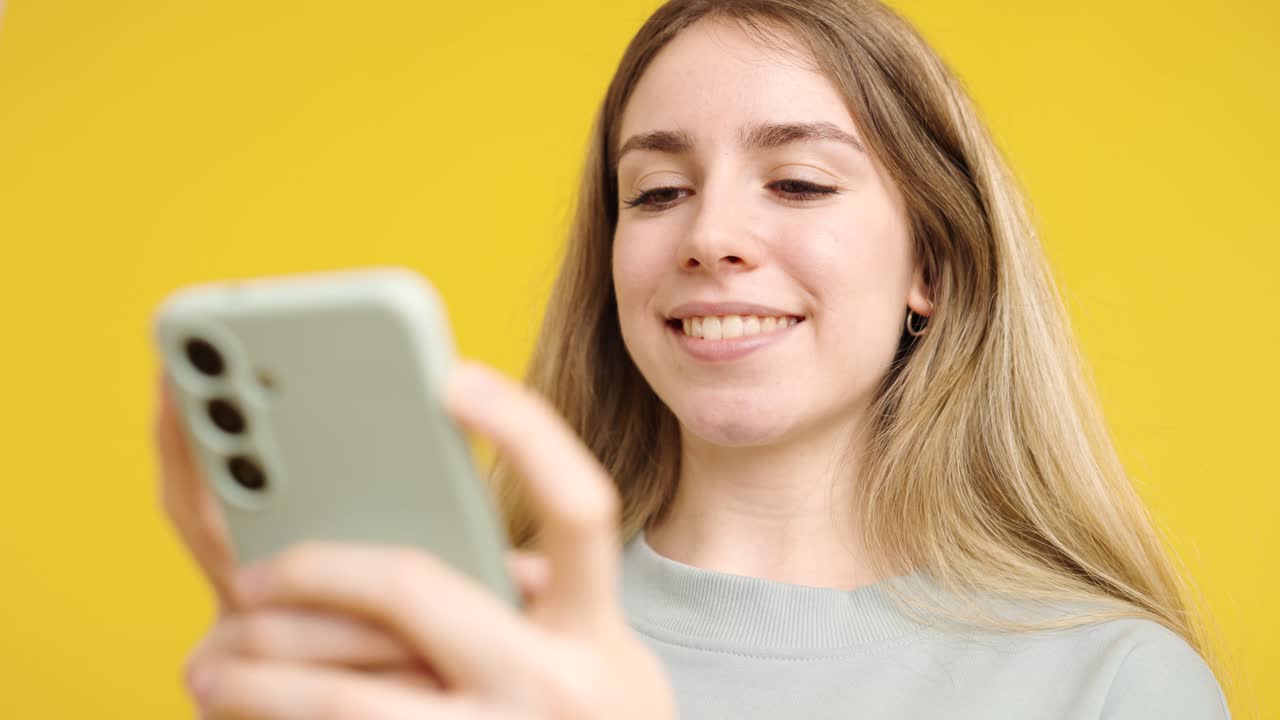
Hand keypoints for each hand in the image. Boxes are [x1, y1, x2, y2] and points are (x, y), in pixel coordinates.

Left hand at [181, 362, 676, 719]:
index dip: (526, 434)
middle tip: (248, 572)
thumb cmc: (593, 712)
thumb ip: (531, 584)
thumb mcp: (593, 643)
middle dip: (317, 571)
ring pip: (351, 704)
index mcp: (596, 625)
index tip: (454, 377)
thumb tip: (415, 516)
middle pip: (417, 592)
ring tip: (206, 672)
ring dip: (260, 685)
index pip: (578, 508)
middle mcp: (558, 684)